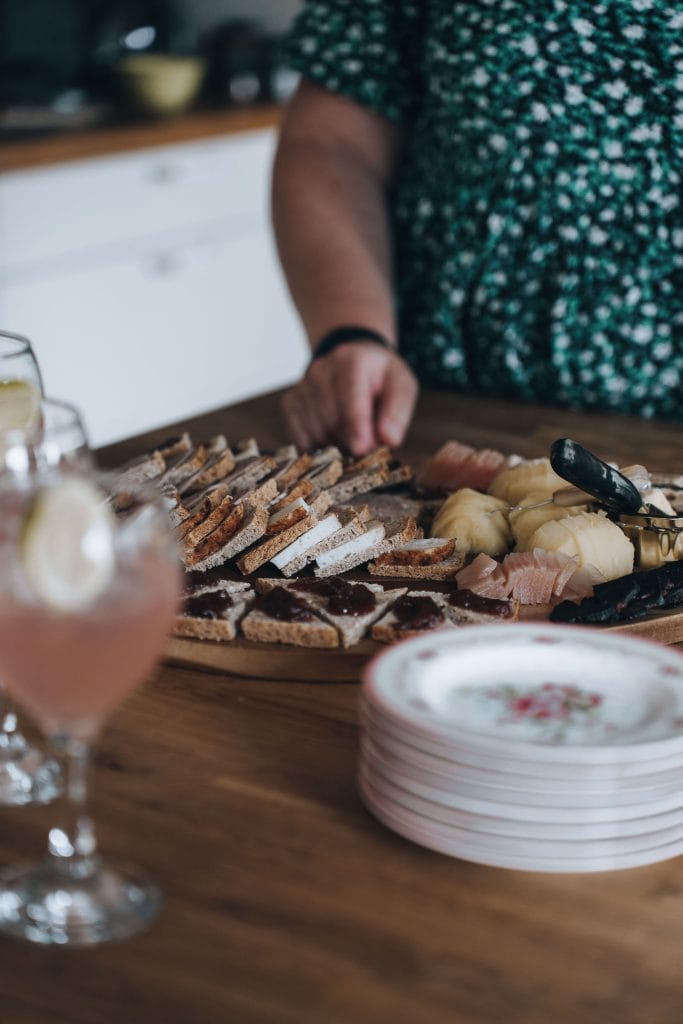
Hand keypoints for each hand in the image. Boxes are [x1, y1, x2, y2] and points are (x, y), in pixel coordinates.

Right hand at [281, 342, 418, 454]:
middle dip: (351, 439)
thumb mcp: (401, 385)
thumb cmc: (380, 377)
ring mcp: (302, 385)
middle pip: (331, 418)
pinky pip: (299, 437)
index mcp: (351, 360)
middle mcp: (321, 369)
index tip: (362, 448)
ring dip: (336, 444)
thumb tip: (389, 439)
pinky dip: (318, 445)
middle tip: (369, 443)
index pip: (350, 396)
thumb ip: (398, 411)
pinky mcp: (290, 402)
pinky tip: (333, 436)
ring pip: (315, 430)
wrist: (353, 359)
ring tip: (352, 435)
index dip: (356, 425)